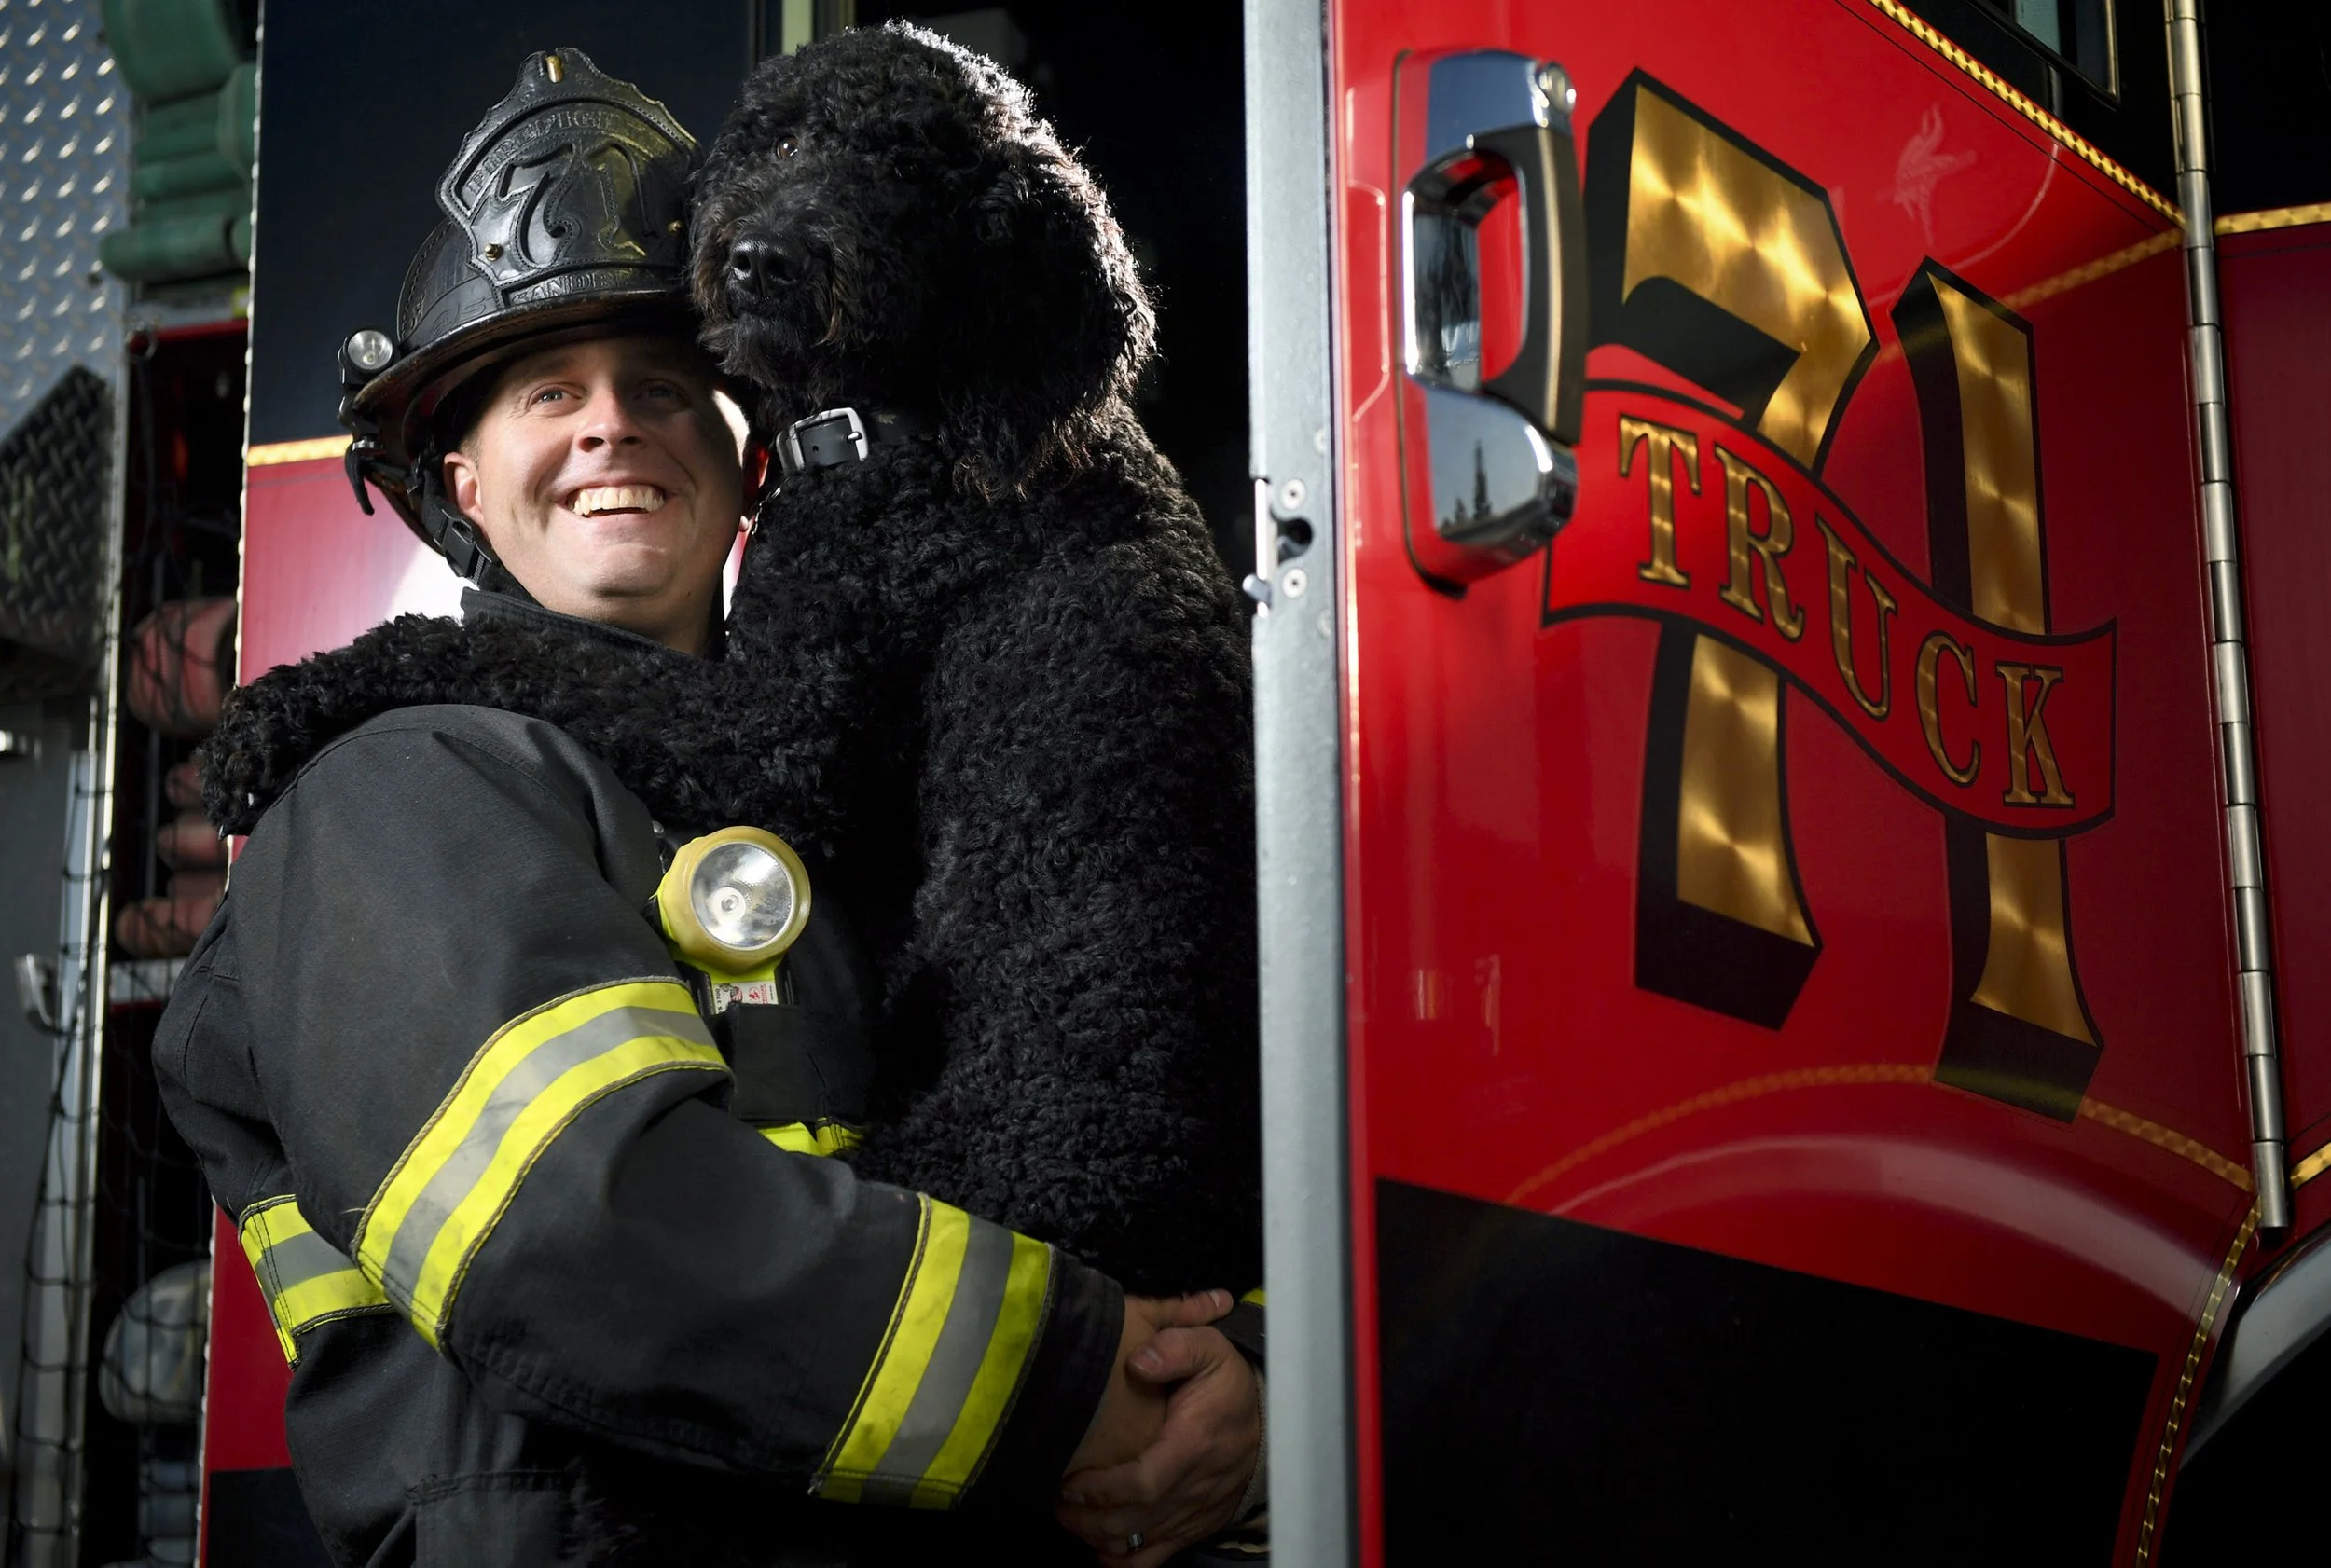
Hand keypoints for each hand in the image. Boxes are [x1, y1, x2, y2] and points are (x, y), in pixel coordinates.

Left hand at [1055, 1322, 1260, 1566]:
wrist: (1269, 1418)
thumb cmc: (1227, 1382)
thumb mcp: (1208, 1348)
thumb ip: (1174, 1347)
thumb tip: (1138, 1362)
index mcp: (1194, 1445)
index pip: (1146, 1483)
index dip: (1102, 1491)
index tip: (1070, 1483)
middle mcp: (1196, 1487)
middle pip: (1135, 1522)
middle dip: (1087, 1518)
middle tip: (1057, 1501)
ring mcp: (1196, 1512)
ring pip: (1140, 1543)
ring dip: (1097, 1536)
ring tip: (1069, 1516)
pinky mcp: (1195, 1526)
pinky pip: (1156, 1558)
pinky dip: (1122, 1557)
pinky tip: (1099, 1542)